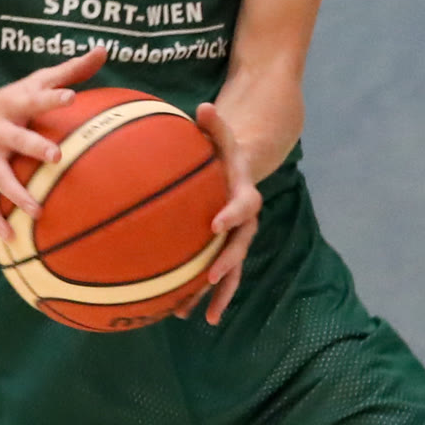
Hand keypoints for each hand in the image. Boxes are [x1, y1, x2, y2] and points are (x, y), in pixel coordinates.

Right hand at [0, 46, 107, 239]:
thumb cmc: (10, 101)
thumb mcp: (34, 82)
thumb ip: (69, 70)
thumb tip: (103, 50)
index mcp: (13, 104)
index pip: (34, 98)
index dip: (51, 97)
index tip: (70, 97)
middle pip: (15, 138)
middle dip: (33, 146)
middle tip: (56, 156)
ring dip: (16, 194)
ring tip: (37, 210)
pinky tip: (12, 238)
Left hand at [192, 101, 260, 323]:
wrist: (237, 170)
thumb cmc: (222, 152)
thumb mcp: (220, 135)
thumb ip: (214, 125)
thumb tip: (203, 107)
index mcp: (244, 194)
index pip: (244, 205)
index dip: (233, 214)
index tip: (216, 224)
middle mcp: (244, 222)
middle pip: (240, 246)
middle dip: (227, 264)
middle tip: (210, 277)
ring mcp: (234, 240)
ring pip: (230, 271)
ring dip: (218, 294)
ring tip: (204, 317)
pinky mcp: (220, 252)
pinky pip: (213, 277)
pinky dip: (200, 296)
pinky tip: (180, 314)